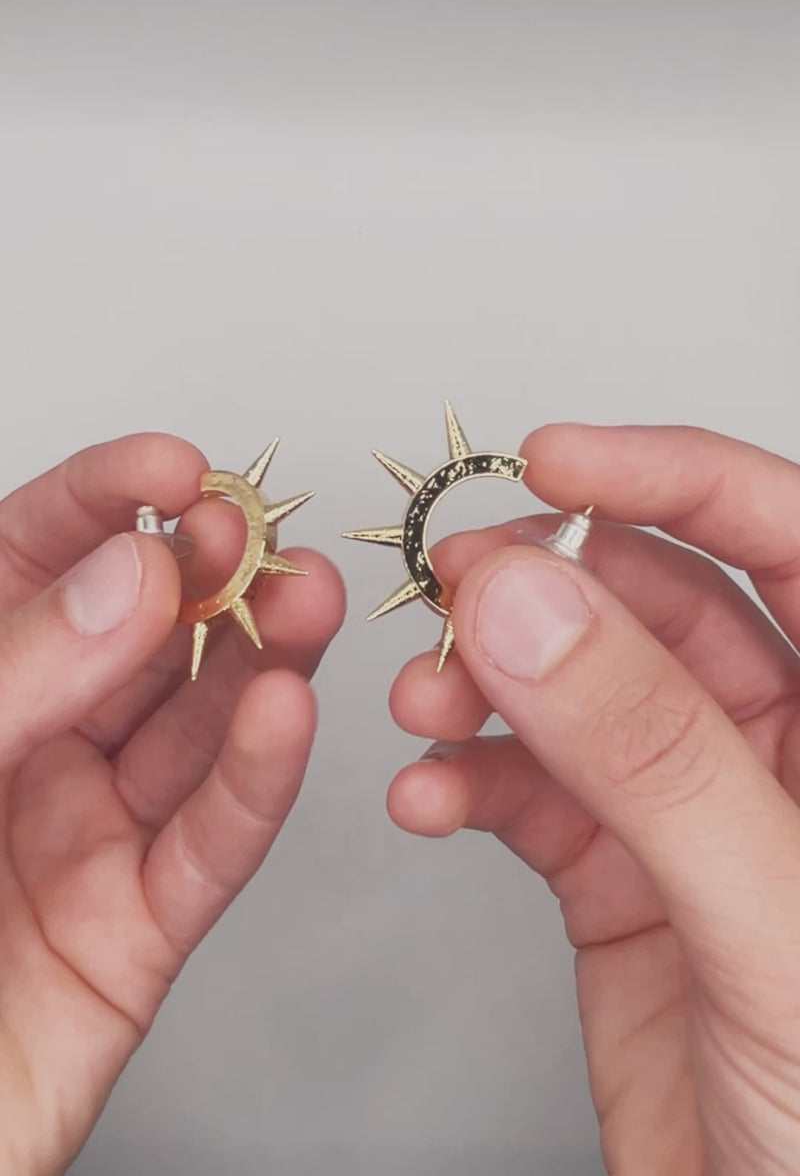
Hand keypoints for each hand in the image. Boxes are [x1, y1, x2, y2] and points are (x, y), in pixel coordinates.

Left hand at [0, 434, 344, 1175]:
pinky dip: (255, 784)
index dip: (101, 504)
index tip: (173, 468)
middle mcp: (22, 754)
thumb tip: (131, 573)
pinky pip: (206, 848)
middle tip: (254, 534)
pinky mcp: (131, 936)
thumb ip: (21, 672)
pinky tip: (287, 718)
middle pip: (133, 642)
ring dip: (258, 664)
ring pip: (189, 733)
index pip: (27, 565)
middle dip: (203, 576)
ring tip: (308, 602)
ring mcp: (80, 840)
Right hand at [388, 424, 799, 1174]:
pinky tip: (429, 794)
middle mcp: (780, 753)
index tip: (556, 461)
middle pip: (655, 604)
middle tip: (458, 593)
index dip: (672, 478)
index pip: (784, 538)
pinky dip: (466, 781)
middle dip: (545, 587)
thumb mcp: (770, 917)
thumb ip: (653, 753)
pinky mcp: (617, 880)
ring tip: (426, 700)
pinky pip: (528, 794)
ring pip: (575, 695)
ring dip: (485, 685)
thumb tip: (537, 608)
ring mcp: (692, 814)